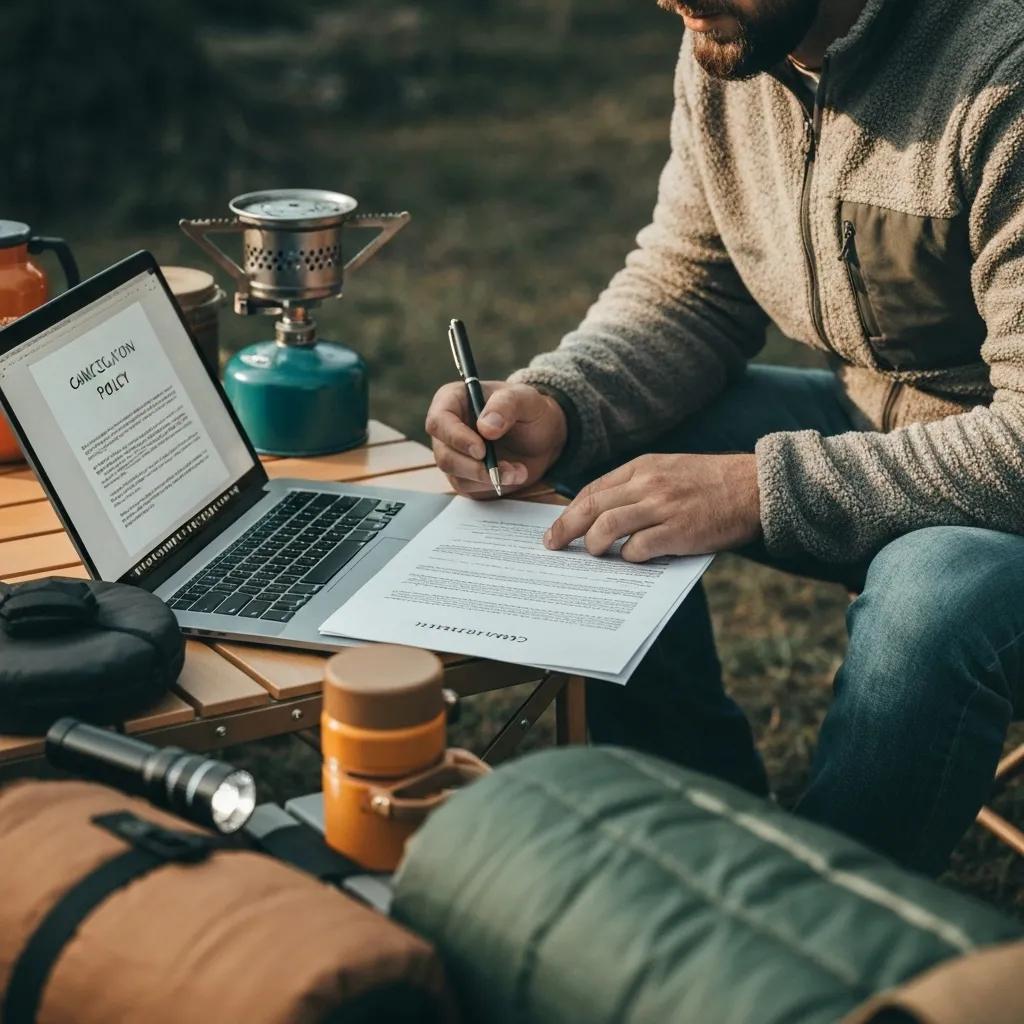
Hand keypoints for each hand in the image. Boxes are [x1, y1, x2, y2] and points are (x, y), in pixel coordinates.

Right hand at [425, 381, 567, 497]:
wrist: (541, 436)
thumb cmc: (528, 410)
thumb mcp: (525, 399)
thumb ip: (505, 405)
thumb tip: (486, 427)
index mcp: (453, 401)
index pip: (438, 421)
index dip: (456, 438)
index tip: (481, 450)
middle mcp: (447, 429)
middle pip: (444, 455)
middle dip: (475, 467)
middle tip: (505, 468)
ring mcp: (453, 455)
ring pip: (456, 475)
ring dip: (489, 478)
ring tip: (518, 470)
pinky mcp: (464, 476)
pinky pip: (470, 488)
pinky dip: (494, 485)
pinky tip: (514, 475)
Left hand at [544, 453, 761, 560]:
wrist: (755, 487)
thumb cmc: (713, 483)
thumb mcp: (670, 469)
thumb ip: (639, 485)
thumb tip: (604, 511)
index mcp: (643, 467)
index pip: (594, 489)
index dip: (570, 510)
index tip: (556, 527)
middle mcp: (647, 484)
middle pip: (591, 507)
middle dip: (565, 528)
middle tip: (553, 544)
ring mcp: (661, 507)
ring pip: (607, 527)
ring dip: (594, 545)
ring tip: (593, 554)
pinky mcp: (677, 532)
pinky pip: (637, 549)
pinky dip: (629, 557)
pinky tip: (633, 559)